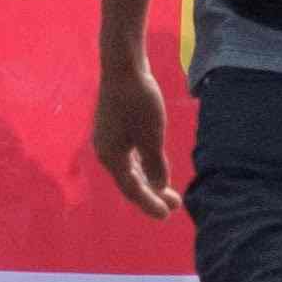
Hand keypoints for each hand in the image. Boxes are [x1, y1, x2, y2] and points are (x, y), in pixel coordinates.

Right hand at [90, 47, 180, 219]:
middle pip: (130, 181)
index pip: (132, 189)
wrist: (123, 66)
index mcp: (111, 157)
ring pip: (129, 169)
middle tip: (175, 206)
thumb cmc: (139, 102)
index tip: (168, 215)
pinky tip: (154, 167)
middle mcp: (106, 151)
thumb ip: (155, 165)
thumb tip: (160, 185)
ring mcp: (109, 139)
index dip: (150, 204)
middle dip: (152, 195)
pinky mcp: (115, 127)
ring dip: (149, 181)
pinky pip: (129, 156)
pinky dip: (143, 166)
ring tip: (168, 191)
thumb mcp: (152, 136)